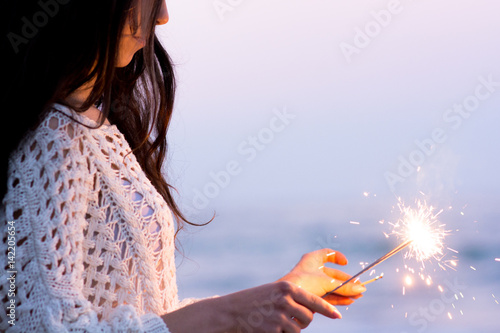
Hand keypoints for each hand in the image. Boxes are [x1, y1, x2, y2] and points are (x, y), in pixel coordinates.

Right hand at [223, 281, 341, 331]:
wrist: (232, 311)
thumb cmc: (256, 300)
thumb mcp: (274, 292)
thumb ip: (292, 298)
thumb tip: (313, 310)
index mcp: (287, 288)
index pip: (314, 300)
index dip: (327, 309)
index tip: (338, 316)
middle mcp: (285, 301)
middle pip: (308, 317)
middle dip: (304, 321)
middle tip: (291, 318)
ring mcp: (279, 317)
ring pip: (298, 329)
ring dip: (291, 329)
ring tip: (276, 322)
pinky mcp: (273, 331)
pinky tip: (270, 328)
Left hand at [278, 248, 365, 305]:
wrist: (287, 298)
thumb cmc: (304, 283)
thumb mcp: (327, 282)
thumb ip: (345, 286)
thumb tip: (362, 288)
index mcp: (312, 259)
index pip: (327, 254)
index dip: (337, 257)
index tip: (346, 263)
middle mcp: (312, 270)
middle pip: (333, 274)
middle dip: (346, 281)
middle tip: (359, 287)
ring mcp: (312, 283)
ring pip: (332, 286)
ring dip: (345, 291)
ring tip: (358, 296)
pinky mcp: (312, 295)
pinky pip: (328, 295)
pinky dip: (338, 298)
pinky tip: (349, 301)